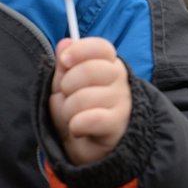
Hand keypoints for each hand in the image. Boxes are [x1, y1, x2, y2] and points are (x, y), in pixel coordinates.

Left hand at [49, 37, 130, 164]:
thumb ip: (65, 63)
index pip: (102, 47)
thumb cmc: (75, 108)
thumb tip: (65, 42)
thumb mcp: (64, 84)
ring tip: (71, 115)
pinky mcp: (119, 127)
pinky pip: (94, 118)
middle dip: (67, 84)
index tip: (64, 61)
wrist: (83, 145)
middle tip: (66, 95)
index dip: (80, 50)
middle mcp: (120, 81)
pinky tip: (76, 127)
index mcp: (108, 64)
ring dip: (68, 108)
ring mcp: (123, 104)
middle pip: (91, 70)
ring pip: (86, 97)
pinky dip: (77, 123)